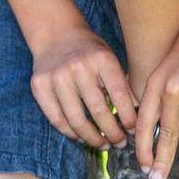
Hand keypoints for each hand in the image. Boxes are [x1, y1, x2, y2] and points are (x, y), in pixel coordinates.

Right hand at [29, 24, 135, 148]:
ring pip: (76, 120)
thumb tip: (139, 122)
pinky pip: (56, 119)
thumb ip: (123, 88)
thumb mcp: (111, 60)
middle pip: (98, 112)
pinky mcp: (39, 86)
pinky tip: (81, 137)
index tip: (133, 132)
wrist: (56, 34)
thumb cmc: (90, 52)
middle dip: (113, 134)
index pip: (119, 96)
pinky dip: (70, 133)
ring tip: (103, 144)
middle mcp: (78, 68)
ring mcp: (56, 77)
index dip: (129, 119)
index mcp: (102, 60)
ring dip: (93, 139)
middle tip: (120, 143)